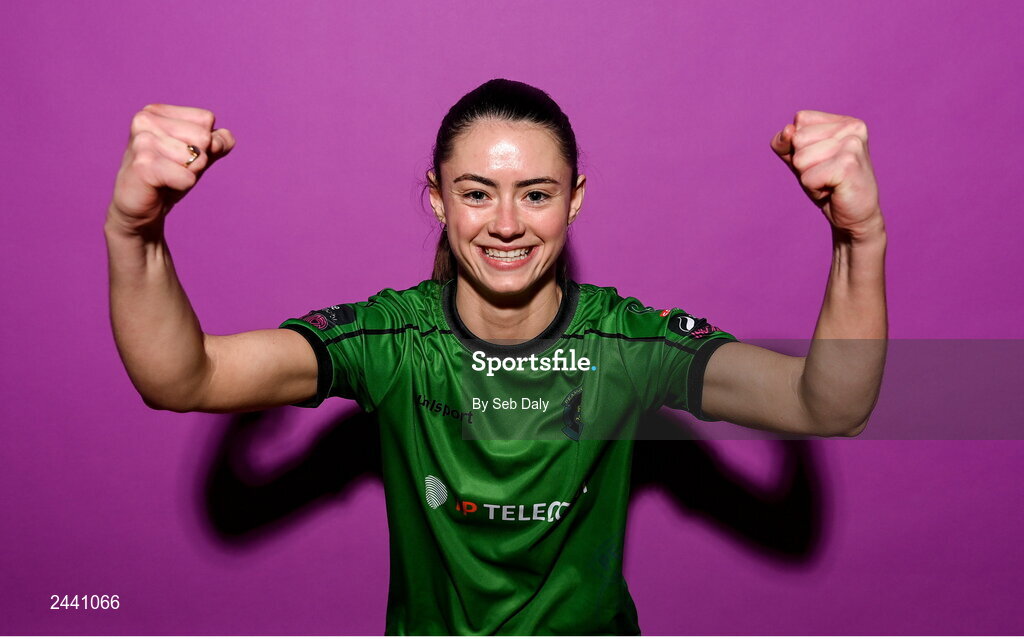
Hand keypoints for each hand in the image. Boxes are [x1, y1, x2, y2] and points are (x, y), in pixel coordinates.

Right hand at [108, 104, 235, 231]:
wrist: (139, 208)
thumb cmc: (168, 177)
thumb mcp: (198, 156)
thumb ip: (217, 143)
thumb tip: (225, 137)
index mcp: (155, 111)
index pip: (206, 119)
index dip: (204, 143)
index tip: (180, 155)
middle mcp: (145, 119)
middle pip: (204, 137)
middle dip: (197, 159)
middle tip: (173, 168)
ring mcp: (142, 141)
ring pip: (198, 157)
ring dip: (189, 173)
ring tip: (167, 176)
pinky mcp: (143, 165)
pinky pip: (188, 177)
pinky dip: (183, 185)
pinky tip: (161, 185)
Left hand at [771, 110, 882, 239]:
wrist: (856, 217)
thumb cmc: (829, 186)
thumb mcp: (801, 161)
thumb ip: (786, 143)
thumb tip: (787, 130)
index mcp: (844, 121)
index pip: (800, 119)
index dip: (800, 146)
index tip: (822, 161)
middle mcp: (852, 127)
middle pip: (797, 139)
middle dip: (803, 164)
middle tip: (826, 175)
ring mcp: (852, 144)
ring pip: (800, 159)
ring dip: (809, 178)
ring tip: (830, 183)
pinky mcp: (848, 165)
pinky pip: (807, 178)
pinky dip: (814, 190)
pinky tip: (833, 191)